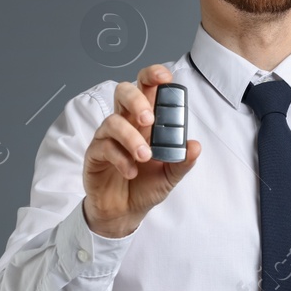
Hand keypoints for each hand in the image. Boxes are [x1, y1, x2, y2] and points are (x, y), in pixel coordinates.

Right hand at [83, 63, 200, 237]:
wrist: (124, 213)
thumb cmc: (144, 186)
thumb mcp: (170, 175)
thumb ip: (182, 161)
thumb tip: (195, 146)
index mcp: (144, 122)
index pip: (146, 89)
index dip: (153, 77)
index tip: (165, 78)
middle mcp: (125, 124)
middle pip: (123, 92)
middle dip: (136, 99)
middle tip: (149, 119)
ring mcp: (107, 138)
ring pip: (113, 121)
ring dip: (131, 138)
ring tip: (144, 157)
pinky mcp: (94, 154)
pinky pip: (103, 146)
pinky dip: (120, 158)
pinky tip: (131, 172)